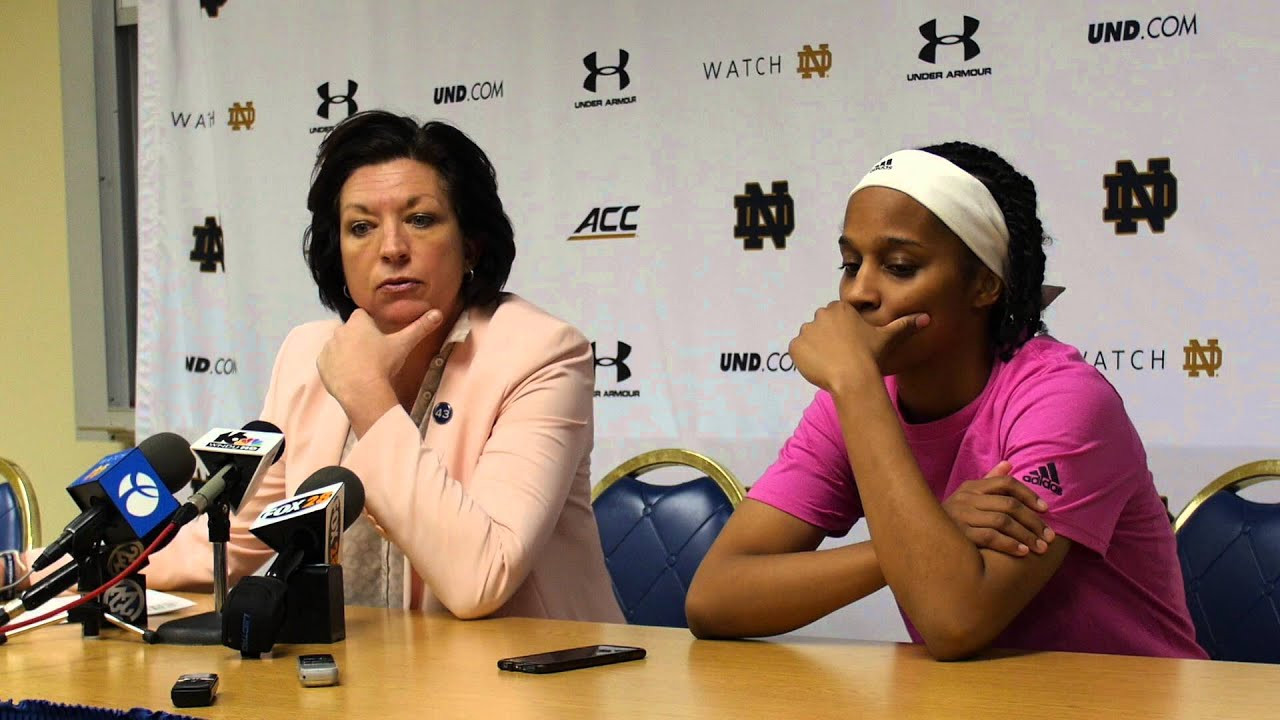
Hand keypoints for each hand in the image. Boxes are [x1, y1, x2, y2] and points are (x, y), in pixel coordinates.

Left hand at [316, 307, 443, 411]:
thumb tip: (438, 313)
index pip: (362, 315)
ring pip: (338, 346)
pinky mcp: (321, 365)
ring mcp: (328, 348)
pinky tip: (350, 376)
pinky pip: (329, 362)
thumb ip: (420, 327)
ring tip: (362, 368)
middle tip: (373, 355)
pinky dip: (337, 367)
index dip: (370, 324)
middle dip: (358, 339)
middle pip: (350, 331)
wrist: (362, 391)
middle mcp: (339, 331)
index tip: (378, 337)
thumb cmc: (383, 364)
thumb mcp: (404, 344)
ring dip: (347, 353)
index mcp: (358, 322)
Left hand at [787, 300, 928, 391]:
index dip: (843, 333)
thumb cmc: (871, 355)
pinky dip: (805, 359)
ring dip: (816, 349)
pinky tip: (820, 368)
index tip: (851, 346)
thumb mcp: (889, 338)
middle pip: (822, 327)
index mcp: (839, 309)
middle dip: (829, 339)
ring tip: (832, 363)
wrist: (852, 377)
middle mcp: (820, 315)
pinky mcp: (795, 347)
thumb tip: (927, 318)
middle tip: (842, 356)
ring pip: (810, 339)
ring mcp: (805, 331)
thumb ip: (905, 325)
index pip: (837, 317)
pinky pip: (797, 351)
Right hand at [942, 461, 1055, 556]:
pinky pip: (990, 537)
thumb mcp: (968, 496)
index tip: (1046, 510)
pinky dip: (1009, 544)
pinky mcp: (960, 534)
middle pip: (1009, 504)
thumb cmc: (953, 518)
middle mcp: (966, 498)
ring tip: (1040, 548)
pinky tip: (1022, 552)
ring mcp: (962, 515)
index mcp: (972, 486)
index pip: (1006, 483)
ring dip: (1026, 535)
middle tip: (1049, 537)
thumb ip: (989, 481)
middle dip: (1034, 521)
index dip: (1029, 495)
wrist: (924, 538)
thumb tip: (1009, 463)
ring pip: (1003, 521)